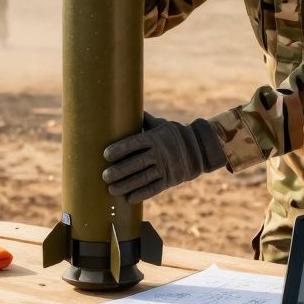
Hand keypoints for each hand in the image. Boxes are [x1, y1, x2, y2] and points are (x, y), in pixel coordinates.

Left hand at [102, 113, 225, 202]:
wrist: (199, 149)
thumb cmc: (174, 135)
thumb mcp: (161, 124)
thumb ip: (145, 120)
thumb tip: (127, 104)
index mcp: (155, 138)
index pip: (134, 143)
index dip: (120, 149)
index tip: (106, 155)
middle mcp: (160, 153)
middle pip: (137, 163)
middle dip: (120, 170)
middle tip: (105, 176)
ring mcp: (166, 167)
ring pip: (144, 178)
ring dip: (126, 185)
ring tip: (111, 190)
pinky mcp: (170, 180)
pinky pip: (154, 188)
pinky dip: (142, 194)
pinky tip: (129, 198)